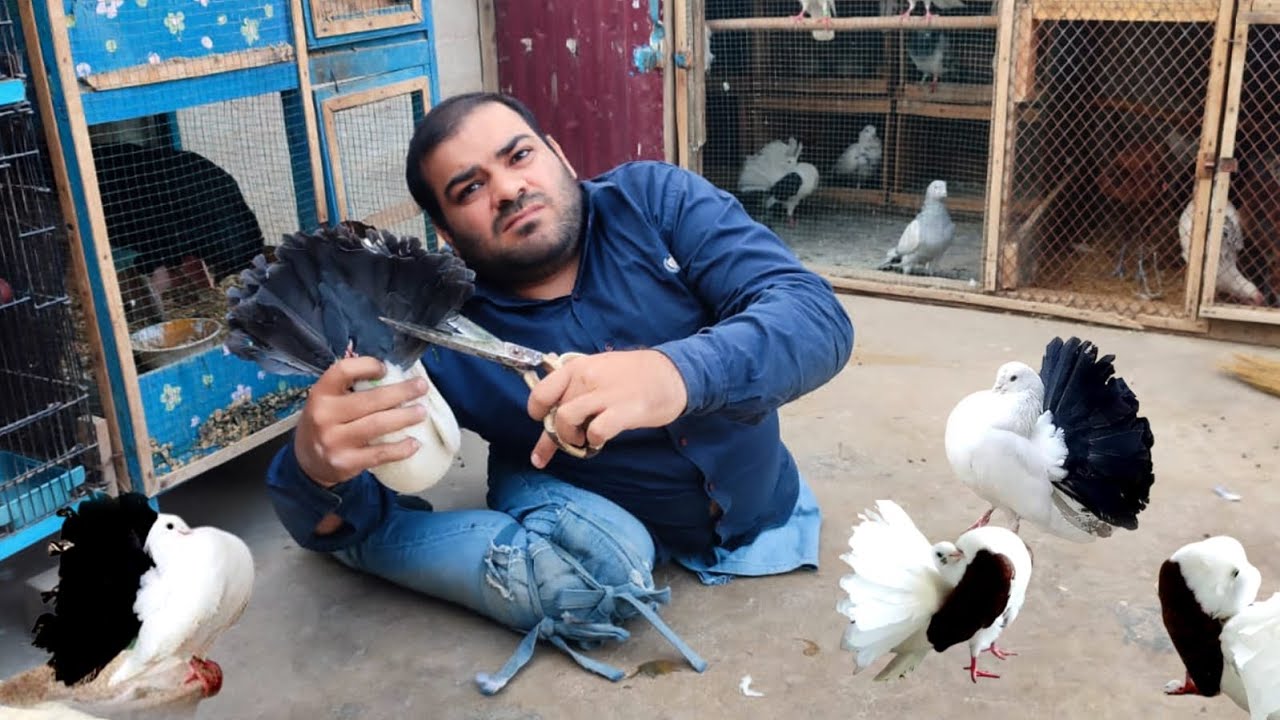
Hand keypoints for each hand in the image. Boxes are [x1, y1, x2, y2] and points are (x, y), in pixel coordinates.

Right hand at [294, 357, 429, 486]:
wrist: (307, 462)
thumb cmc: (325, 423)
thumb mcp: (327, 401)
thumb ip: (350, 387)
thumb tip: (392, 374)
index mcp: (320, 394)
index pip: (343, 370)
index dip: (367, 366)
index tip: (386, 368)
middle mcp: (324, 416)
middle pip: (370, 399)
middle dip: (401, 392)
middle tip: (421, 387)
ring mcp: (334, 441)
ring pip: (378, 424)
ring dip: (405, 417)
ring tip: (421, 412)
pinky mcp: (345, 463)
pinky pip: (379, 454)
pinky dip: (400, 448)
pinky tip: (414, 443)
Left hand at [526, 349, 686, 467]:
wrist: (672, 374)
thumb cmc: (634, 375)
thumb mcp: (599, 369)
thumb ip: (576, 386)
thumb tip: (551, 412)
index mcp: (577, 367)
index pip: (541, 391)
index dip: (537, 411)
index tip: (542, 421)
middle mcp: (587, 377)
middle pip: (554, 412)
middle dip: (557, 434)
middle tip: (572, 440)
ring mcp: (605, 393)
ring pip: (566, 419)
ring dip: (570, 437)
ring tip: (585, 440)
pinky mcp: (624, 410)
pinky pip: (596, 430)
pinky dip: (594, 441)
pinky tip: (601, 441)